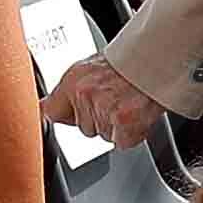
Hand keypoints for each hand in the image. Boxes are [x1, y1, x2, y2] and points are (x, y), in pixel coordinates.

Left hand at [48, 55, 162, 148]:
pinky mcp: (122, 124)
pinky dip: (131, 134)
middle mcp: (85, 95)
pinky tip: (136, 114)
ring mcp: (103, 110)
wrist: (157, 61)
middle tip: (114, 101)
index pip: (50, 111)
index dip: (60, 117)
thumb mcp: (88, 69)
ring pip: (103, 134)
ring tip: (126, 104)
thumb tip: (46, 108)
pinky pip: (121, 142)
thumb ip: (67, 91)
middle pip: (84, 128)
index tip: (58, 122)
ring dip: (115, 126)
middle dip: (98, 120)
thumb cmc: (127, 65)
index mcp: (73, 81)